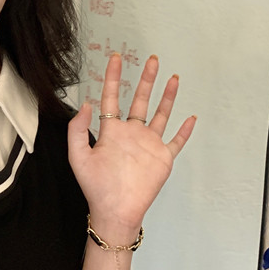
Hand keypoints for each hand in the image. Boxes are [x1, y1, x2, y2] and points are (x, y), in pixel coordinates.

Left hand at [68, 53, 195, 235]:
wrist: (115, 211)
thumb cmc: (95, 186)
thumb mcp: (78, 156)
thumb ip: (78, 129)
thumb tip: (86, 103)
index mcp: (111, 131)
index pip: (112, 98)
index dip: (113, 77)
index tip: (116, 58)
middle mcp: (131, 134)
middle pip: (140, 100)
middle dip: (146, 79)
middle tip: (152, 59)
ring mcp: (149, 145)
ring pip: (160, 115)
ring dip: (167, 97)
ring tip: (173, 77)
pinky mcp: (163, 158)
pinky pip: (177, 141)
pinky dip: (185, 130)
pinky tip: (191, 117)